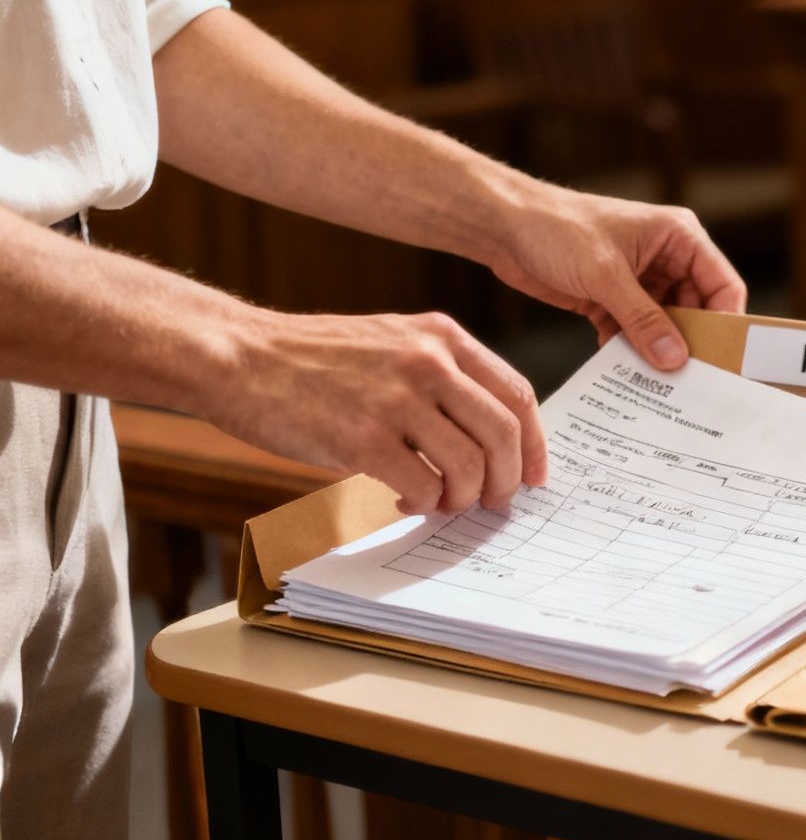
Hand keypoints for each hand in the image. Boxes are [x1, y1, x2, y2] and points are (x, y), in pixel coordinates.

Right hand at [211, 309, 545, 514]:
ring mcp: (396, 398)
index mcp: (442, 336)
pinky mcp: (362, 437)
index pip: (517, 395)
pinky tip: (406, 498)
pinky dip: (424, 503)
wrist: (237, 357)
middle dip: (507, 480)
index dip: (535, 444)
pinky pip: (423, 485)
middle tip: (493, 503)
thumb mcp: (393, 342)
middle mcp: (428, 361)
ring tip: (441, 502)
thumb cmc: (315, 359)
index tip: (534, 476)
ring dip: (463, 497)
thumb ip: (442, 376)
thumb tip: (490, 439)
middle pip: (504, 435)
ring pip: (470, 465)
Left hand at [489, 188, 745, 369]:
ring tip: (655, 382)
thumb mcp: (606, 276)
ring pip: (665, 326)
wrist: (503, 226)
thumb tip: (675, 358)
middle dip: (690, 343)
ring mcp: (640, 280)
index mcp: (678, 237)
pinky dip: (629, 351)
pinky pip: (634, 333)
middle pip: (697, 310)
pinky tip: (622, 371)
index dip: (726, 322)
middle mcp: (666, 258)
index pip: (722, 284)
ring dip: (657, 351)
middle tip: (688, 381)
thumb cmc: (557, 228)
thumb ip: (644, 320)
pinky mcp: (613, 299)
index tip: (723, 360)